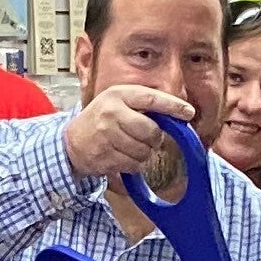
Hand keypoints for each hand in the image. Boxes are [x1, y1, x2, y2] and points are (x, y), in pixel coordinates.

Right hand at [66, 87, 191, 180]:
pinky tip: (122, 157)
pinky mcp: (104, 156)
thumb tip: (175, 116)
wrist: (71, 141)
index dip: (173, 106)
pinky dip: (133, 165)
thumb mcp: (117, 102)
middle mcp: (111, 113)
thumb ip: (142, 105)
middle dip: (155, 139)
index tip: (188, 112)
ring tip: (130, 147)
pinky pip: (133, 165)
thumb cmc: (100, 119)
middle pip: (151, 130)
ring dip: (143, 154)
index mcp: (118, 95)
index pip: (152, 98)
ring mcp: (106, 135)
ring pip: (143, 151)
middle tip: (148, 139)